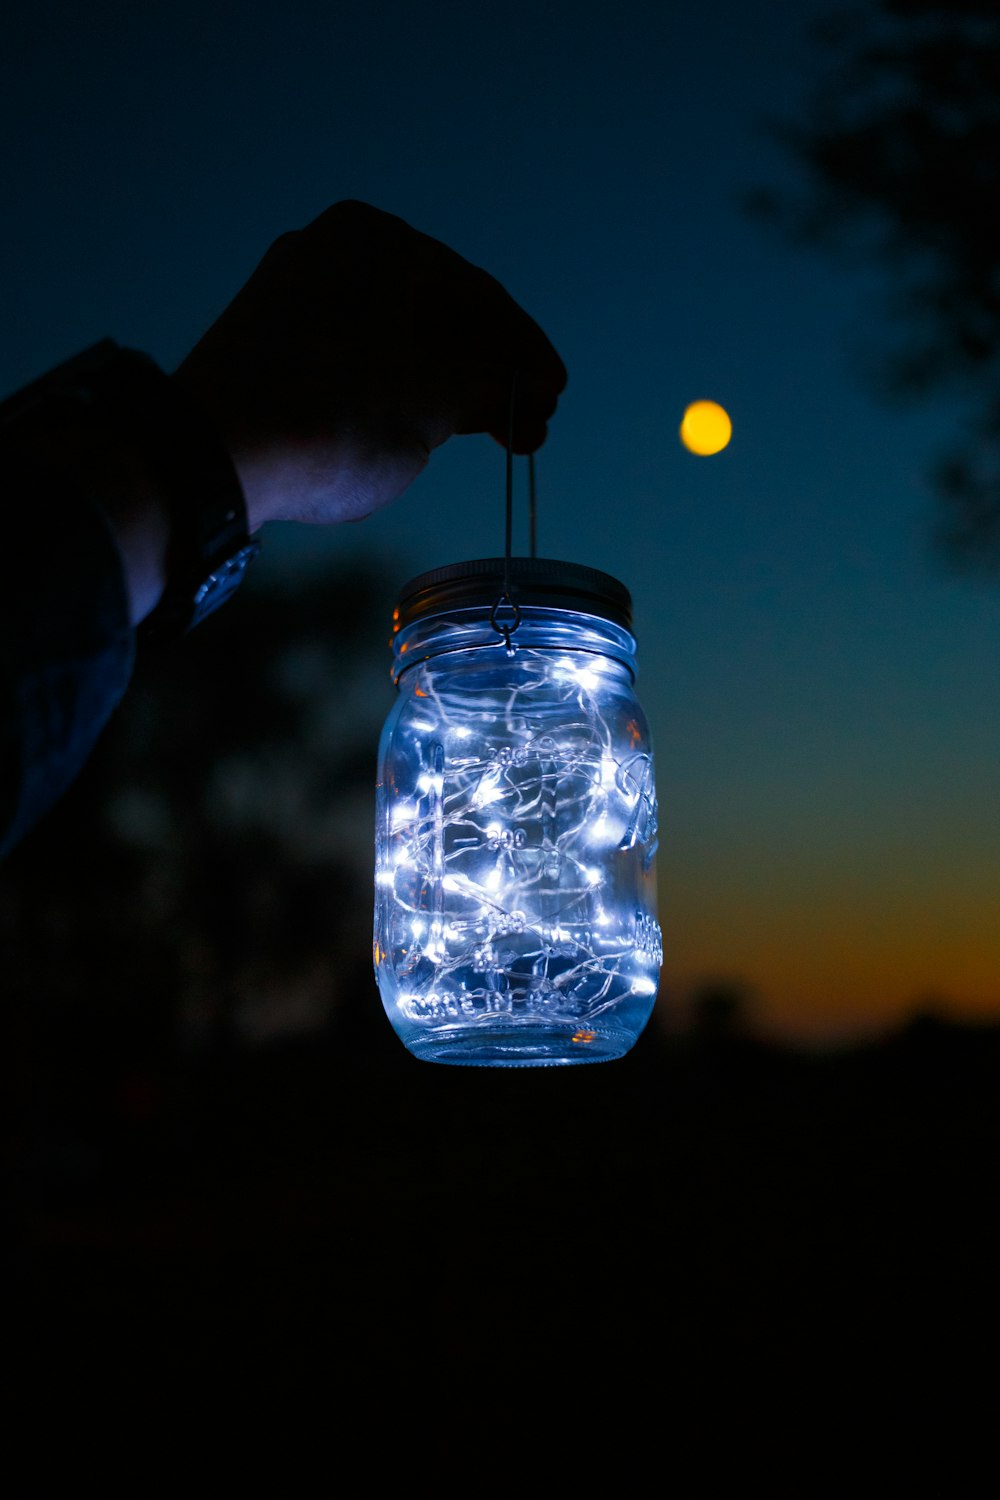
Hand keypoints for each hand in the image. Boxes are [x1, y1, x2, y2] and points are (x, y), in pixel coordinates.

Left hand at [173, 200, 567, 531]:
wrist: (215, 456)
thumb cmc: (341, 418)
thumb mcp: (438, 403)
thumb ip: (494, 385)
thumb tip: (526, 388)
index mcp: (379, 240)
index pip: (480, 298)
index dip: (526, 354)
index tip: (553, 396)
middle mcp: (333, 249)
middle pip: (436, 314)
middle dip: (486, 373)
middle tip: (524, 426)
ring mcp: (294, 291)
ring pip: (393, 336)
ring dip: (441, 383)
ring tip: (477, 432)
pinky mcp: (266, 337)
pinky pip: (350, 353)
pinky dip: (391, 384)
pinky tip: (413, 418)